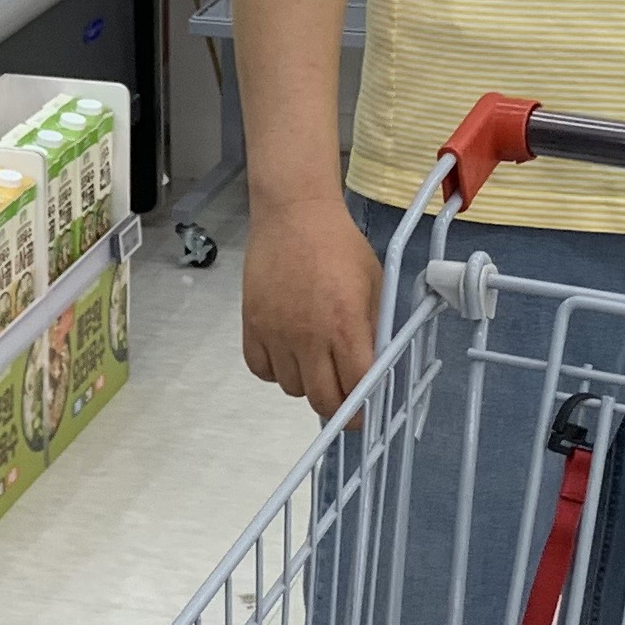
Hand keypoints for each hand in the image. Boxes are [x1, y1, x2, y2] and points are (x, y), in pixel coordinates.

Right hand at [241, 195, 382, 417]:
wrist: (294, 214)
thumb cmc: (339, 244)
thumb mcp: (373, 285)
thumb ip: (372, 329)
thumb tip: (372, 365)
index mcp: (345, 326)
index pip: (356, 387)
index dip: (363, 407)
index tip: (366, 410)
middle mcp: (309, 336)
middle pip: (322, 399)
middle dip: (338, 406)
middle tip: (344, 398)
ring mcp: (276, 332)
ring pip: (291, 388)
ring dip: (306, 383)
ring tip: (314, 362)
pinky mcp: (251, 325)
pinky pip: (261, 370)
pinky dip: (275, 371)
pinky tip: (288, 354)